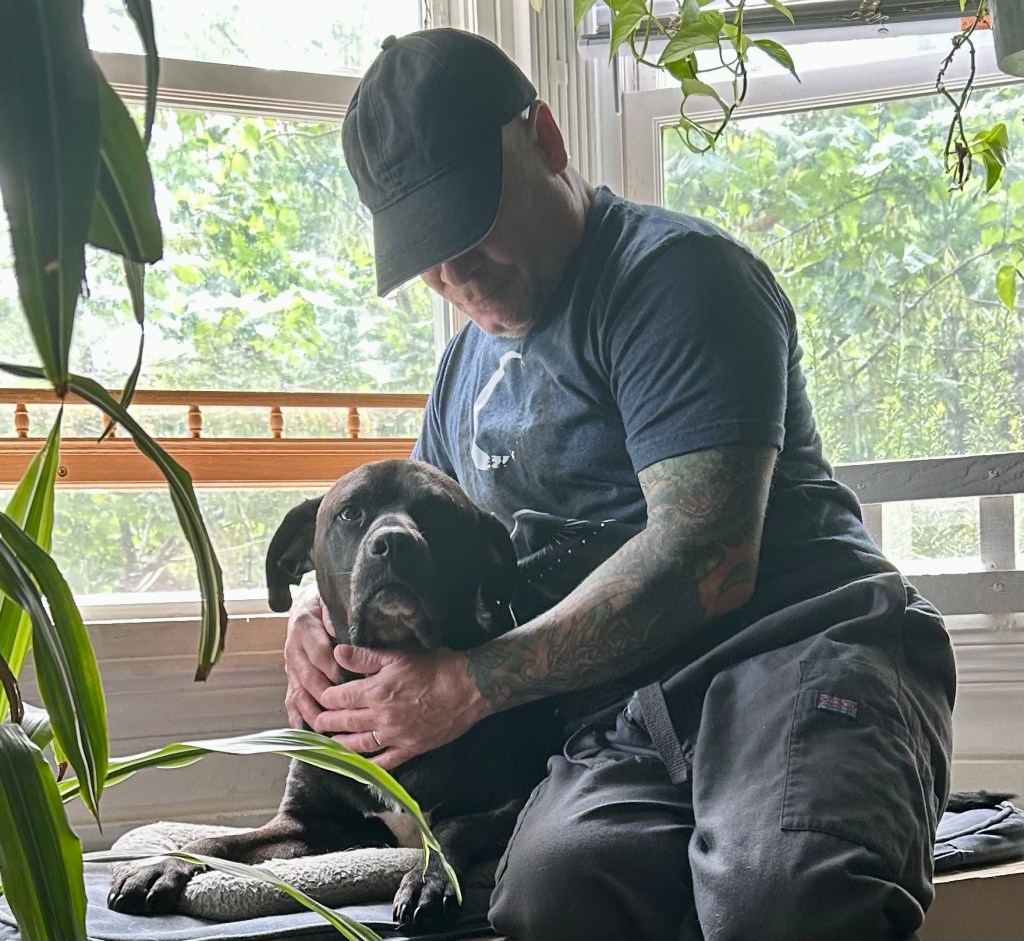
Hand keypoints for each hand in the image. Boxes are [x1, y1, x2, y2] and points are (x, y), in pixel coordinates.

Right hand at [283, 584, 341, 729]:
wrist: (306, 603)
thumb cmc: (325, 603)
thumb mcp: (332, 601)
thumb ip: (338, 615)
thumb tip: (343, 631)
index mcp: (304, 626)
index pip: (319, 653)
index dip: (334, 668)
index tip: (348, 681)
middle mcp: (294, 648)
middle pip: (309, 677)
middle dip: (325, 695)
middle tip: (343, 709)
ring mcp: (290, 665)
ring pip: (298, 692)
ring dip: (311, 711)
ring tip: (326, 726)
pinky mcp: (291, 677)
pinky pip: (291, 699)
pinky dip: (297, 716)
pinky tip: (304, 731)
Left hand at [314, 645, 489, 769]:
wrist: (468, 688)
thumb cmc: (435, 666)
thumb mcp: (398, 654)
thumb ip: (365, 656)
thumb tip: (337, 652)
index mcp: (376, 691)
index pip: (338, 698)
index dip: (325, 697)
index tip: (318, 696)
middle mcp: (380, 717)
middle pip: (343, 723)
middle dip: (325, 722)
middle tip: (316, 722)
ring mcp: (395, 736)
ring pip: (358, 745)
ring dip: (341, 744)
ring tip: (330, 742)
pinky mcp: (410, 749)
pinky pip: (384, 762)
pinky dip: (369, 765)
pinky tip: (360, 764)